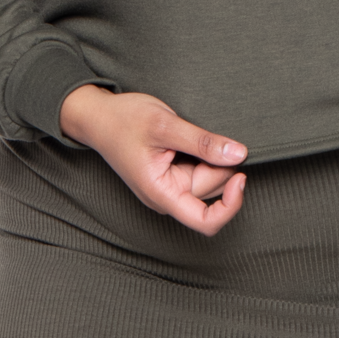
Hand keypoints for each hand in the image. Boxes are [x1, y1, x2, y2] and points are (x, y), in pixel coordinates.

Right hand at [59, 85, 247, 233]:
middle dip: (218, 164)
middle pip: (212, 191)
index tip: (240, 176)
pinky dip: (203, 154)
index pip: (206, 221)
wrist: (98, 116)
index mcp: (161, 193)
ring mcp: (169, 187)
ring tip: (189, 133)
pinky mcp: (172, 176)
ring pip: (209, 179)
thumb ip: (202, 142)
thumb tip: (238, 154)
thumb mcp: (165, 125)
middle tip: (203, 133)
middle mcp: (166, 196)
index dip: (231, 205)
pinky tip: (189, 138)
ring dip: (211, 157)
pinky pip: (199, 170)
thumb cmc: (123, 120)